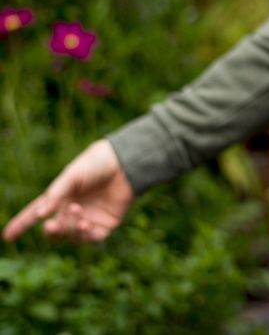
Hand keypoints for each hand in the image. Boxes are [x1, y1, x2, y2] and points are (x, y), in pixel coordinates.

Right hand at [3, 139, 134, 242]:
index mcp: (59, 197)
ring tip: (77, 211)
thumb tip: (40, 215)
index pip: (36, 214)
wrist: (124, 162)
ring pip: (73, 236)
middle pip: (55, 230)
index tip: (7, 237)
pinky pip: (93, 239)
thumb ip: (56, 194)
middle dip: (52, 231)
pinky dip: (86, 236)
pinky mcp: (106, 224)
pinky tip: (86, 224)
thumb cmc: (96, 164)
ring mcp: (89, 219)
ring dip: (71, 228)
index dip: (21, 225)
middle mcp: (72, 211)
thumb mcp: (72, 176)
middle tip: (51, 225)